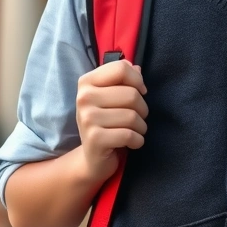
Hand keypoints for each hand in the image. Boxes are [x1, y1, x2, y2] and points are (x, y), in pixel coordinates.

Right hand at [76, 59, 148, 184]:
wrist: (92, 157)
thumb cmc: (106, 122)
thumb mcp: (111, 97)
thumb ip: (123, 79)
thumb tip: (137, 68)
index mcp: (87, 82)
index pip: (121, 69)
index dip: (138, 81)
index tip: (139, 92)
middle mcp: (84, 98)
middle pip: (132, 94)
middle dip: (142, 109)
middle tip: (137, 118)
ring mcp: (87, 118)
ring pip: (132, 116)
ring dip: (141, 127)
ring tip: (134, 131)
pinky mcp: (95, 139)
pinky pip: (129, 135)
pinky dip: (138, 140)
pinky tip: (132, 142)